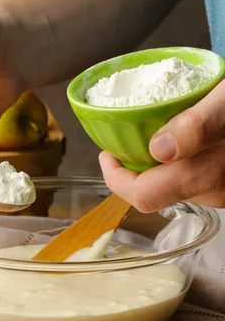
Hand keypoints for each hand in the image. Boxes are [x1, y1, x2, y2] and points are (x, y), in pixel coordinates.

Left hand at [99, 80, 224, 211]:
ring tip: (144, 134)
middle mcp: (211, 191)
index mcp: (207, 175)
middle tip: (120, 141)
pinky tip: (171, 134)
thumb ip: (197, 125)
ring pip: (169, 184)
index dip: (116, 178)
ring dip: (150, 163)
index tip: (106, 154)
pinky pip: (185, 176)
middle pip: (153, 191)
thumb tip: (158, 149)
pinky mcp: (219, 180)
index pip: (144, 195)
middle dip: (130, 168)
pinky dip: (170, 159)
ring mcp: (216, 188)